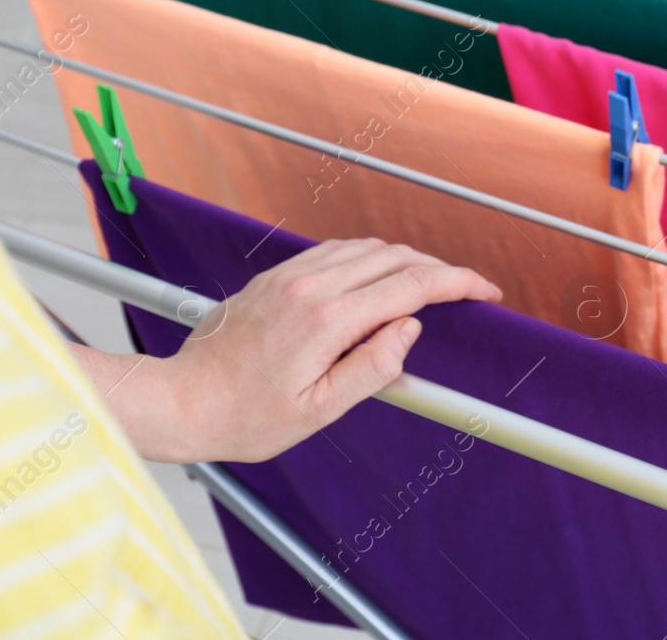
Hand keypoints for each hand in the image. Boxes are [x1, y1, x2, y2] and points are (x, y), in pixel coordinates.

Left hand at [72, 238, 501, 463]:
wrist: (180, 400)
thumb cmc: (245, 417)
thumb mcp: (318, 411)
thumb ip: (371, 368)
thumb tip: (409, 330)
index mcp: (328, 320)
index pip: (412, 285)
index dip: (459, 283)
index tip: (486, 292)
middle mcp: (312, 287)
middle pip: (397, 258)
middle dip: (440, 270)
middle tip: (465, 292)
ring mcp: (291, 276)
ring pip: (368, 247)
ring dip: (407, 260)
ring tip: (428, 285)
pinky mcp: (276, 276)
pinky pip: (337, 250)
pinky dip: (371, 257)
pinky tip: (378, 277)